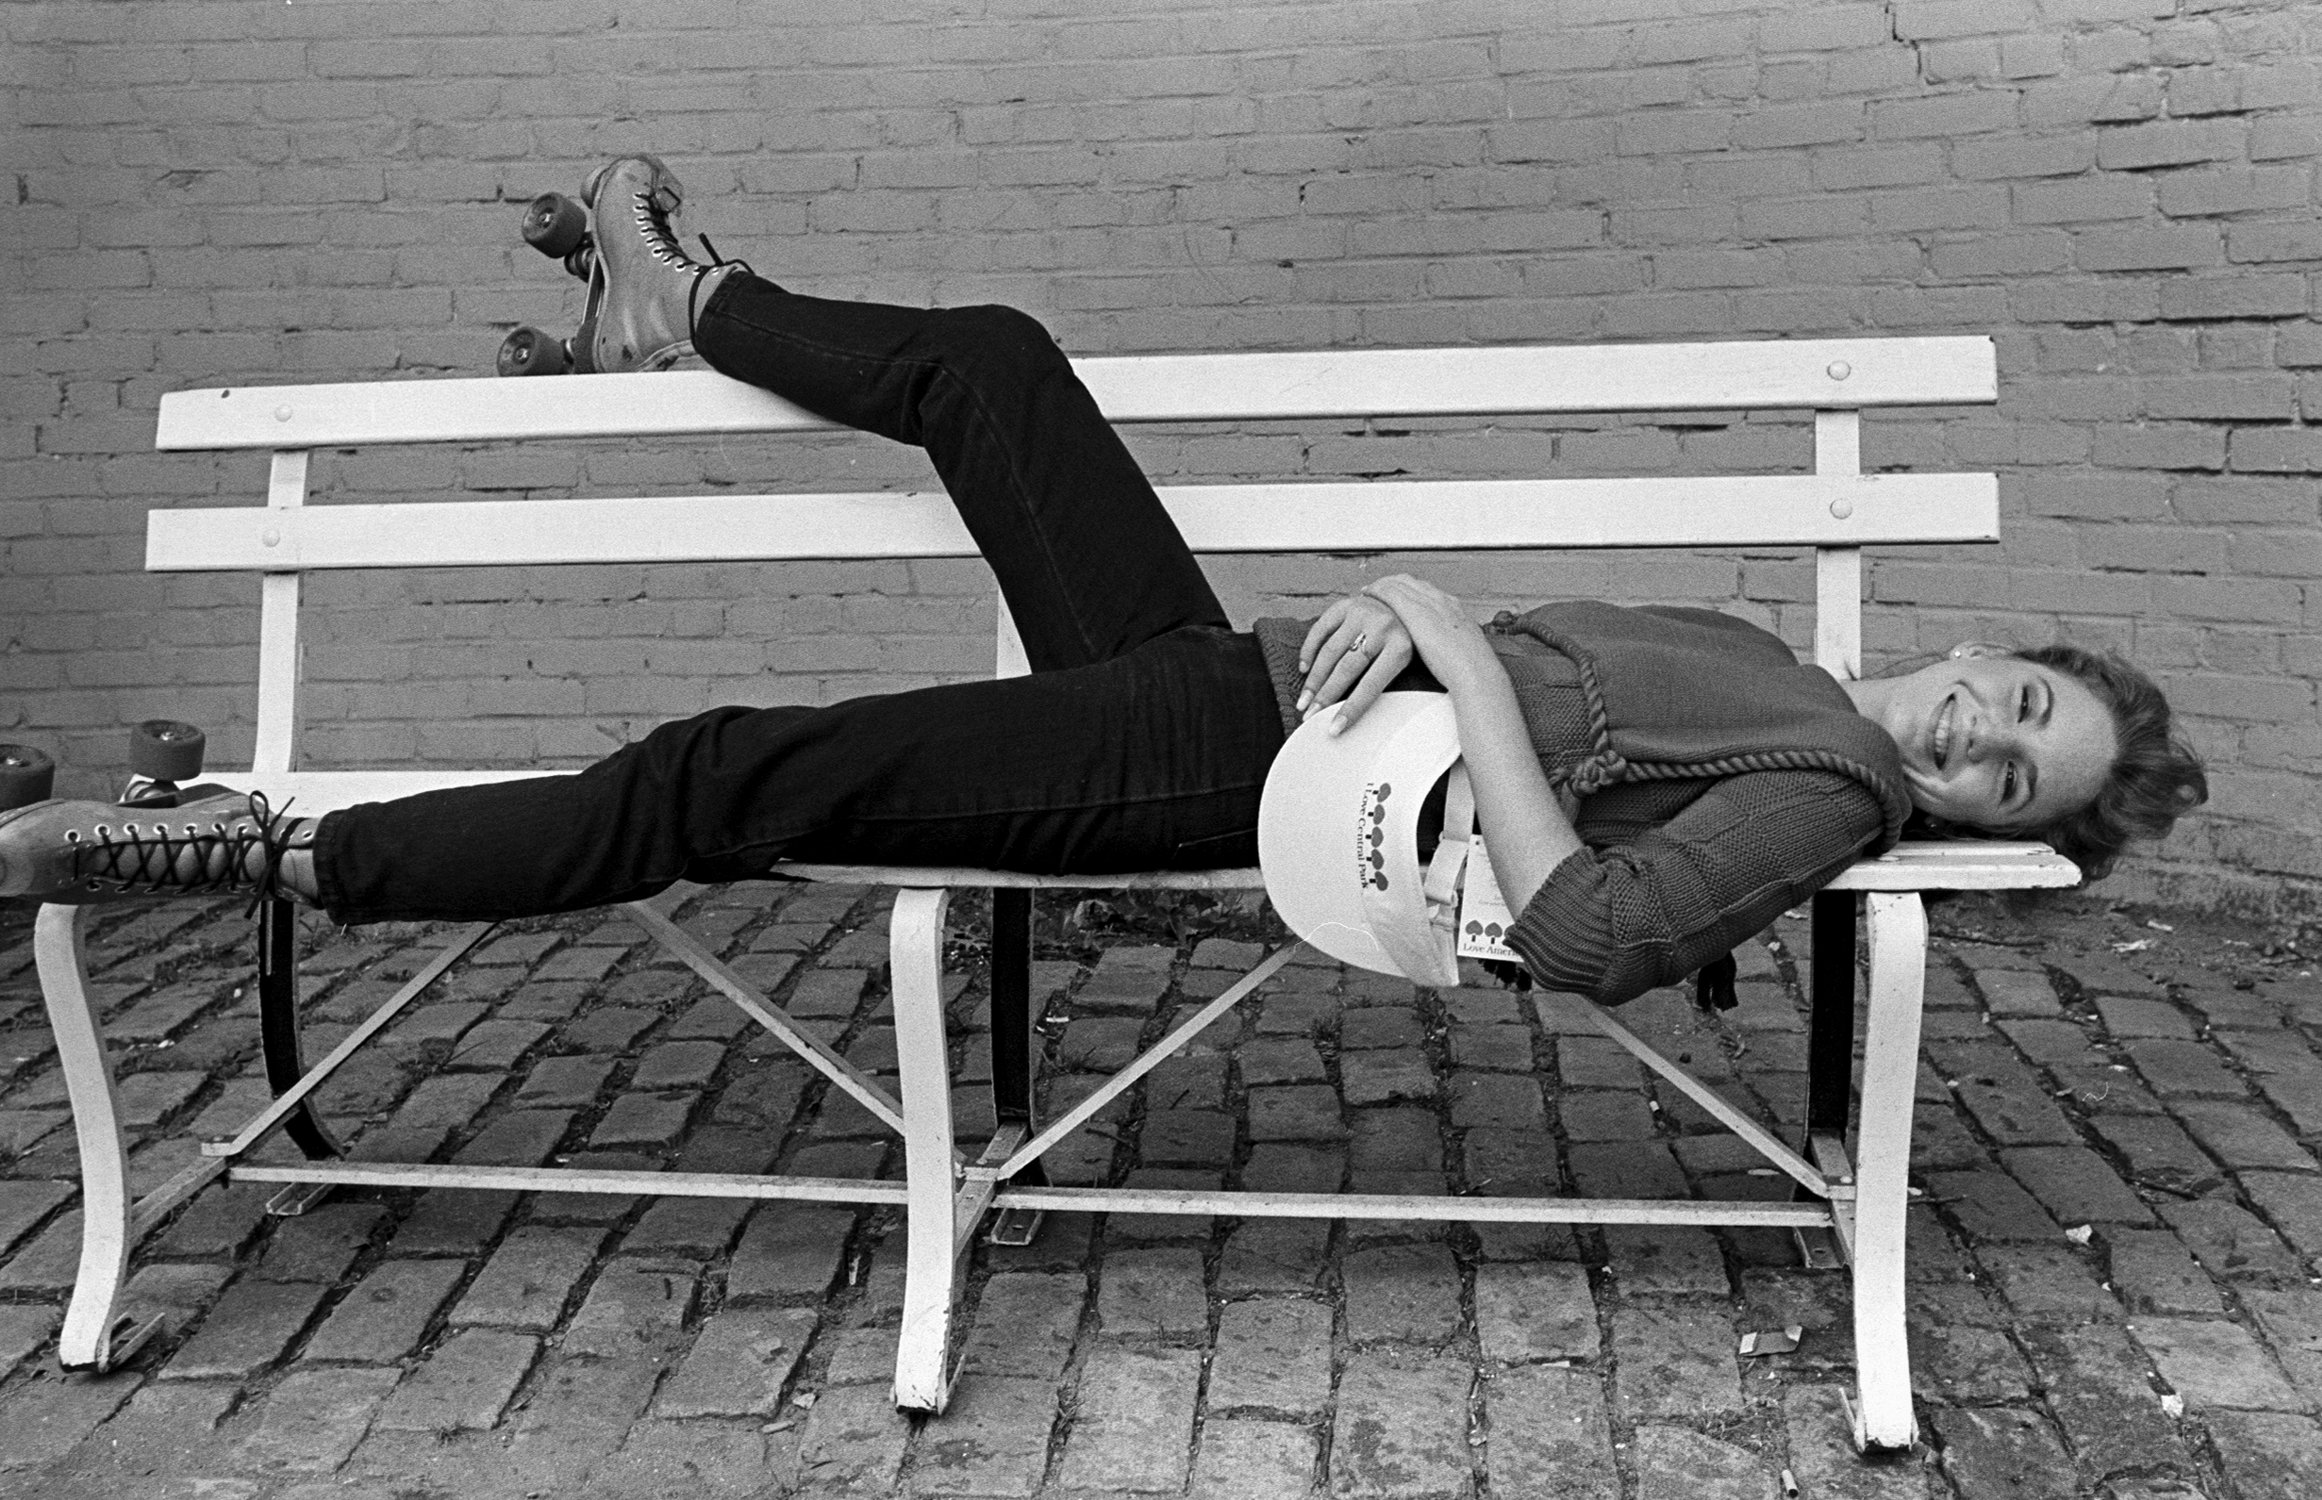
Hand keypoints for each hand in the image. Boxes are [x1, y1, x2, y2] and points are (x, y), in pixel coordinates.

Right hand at [1297, 590, 1412, 730]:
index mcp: (1400, 647)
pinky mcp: (1345, 605)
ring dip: (1313, 680)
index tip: (1334, 729)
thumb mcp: (1405, 661)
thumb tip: (1354, 716)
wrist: (1403, 604)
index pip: (1371, 685)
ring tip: (1303, 701)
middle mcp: (1381, 627)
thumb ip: (1386, 682)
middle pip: (1346, 669)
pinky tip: (1304, 669)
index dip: (1351, 709)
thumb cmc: (1403, 640)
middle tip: (1309, 716)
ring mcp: (1361, 613)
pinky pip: (1320, 630)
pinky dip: (1309, 650)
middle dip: (1325, 696)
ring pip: (1330, 652)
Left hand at [1358, 575, 1494, 692]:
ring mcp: (1429, 604)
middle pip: (1412, 582)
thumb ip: (1453, 647)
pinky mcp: (1415, 612)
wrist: (1476, 672)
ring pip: (1399, 582)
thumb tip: (1448, 654)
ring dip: (1382, 585)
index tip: (1398, 594)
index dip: (1409, 590)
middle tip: (1377, 589)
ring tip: (1368, 591)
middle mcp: (1442, 601)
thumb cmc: (1472, 671)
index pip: (1427, 590)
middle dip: (1393, 583)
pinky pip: (1390, 592)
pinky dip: (1377, 591)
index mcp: (1455, 609)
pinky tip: (1366, 596)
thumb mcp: (1464, 652)